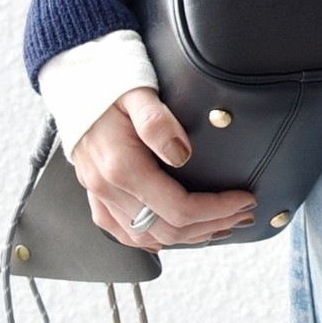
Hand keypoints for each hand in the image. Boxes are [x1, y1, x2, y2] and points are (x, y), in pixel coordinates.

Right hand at [71, 87, 256, 250]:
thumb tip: (182, 154)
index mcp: (122, 168)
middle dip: (211, 225)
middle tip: (244, 213)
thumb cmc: (112, 84)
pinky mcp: (96, 196)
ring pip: (147, 237)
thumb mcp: (139, 92)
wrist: (76, 83)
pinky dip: (154, 239)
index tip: (245, 199)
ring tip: (222, 226)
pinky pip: (124, 233)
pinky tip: (176, 236)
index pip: (178, 208)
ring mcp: (100, 197)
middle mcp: (109, 190)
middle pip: (167, 229)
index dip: (216, 209)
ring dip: (189, 237)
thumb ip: (158, 123)